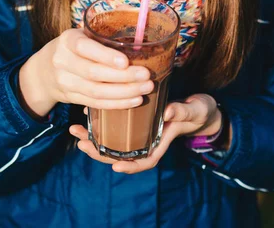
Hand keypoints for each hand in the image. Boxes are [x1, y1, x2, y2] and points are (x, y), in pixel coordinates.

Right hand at [18, 28, 152, 116]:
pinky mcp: (71, 98)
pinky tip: (134, 100)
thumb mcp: (81, 35)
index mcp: (67, 40)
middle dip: (123, 76)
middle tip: (146, 75)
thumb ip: (102, 36)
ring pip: (96, 91)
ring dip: (124, 92)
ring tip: (146, 88)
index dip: (105, 56)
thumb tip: (140, 35)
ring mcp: (65, 83)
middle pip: (94, 73)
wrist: (43, 70)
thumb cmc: (73, 47)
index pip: (85, 48)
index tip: (126, 62)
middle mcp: (63, 62)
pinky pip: (95, 103)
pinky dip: (116, 104)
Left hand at [70, 94, 225, 173]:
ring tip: (76, 131)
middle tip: (81, 143)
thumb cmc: (197, 111)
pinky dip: (101, 124)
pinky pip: (116, 128)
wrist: (197, 107)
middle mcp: (147, 141)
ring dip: (94, 138)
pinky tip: (88, 115)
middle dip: (99, 151)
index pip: (145, 161)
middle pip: (121, 153)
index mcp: (160, 143)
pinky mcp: (135, 122)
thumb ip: (180, 112)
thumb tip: (167, 113)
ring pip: (114, 142)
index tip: (115, 166)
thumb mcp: (192, 110)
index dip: (130, 165)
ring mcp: (139, 133)